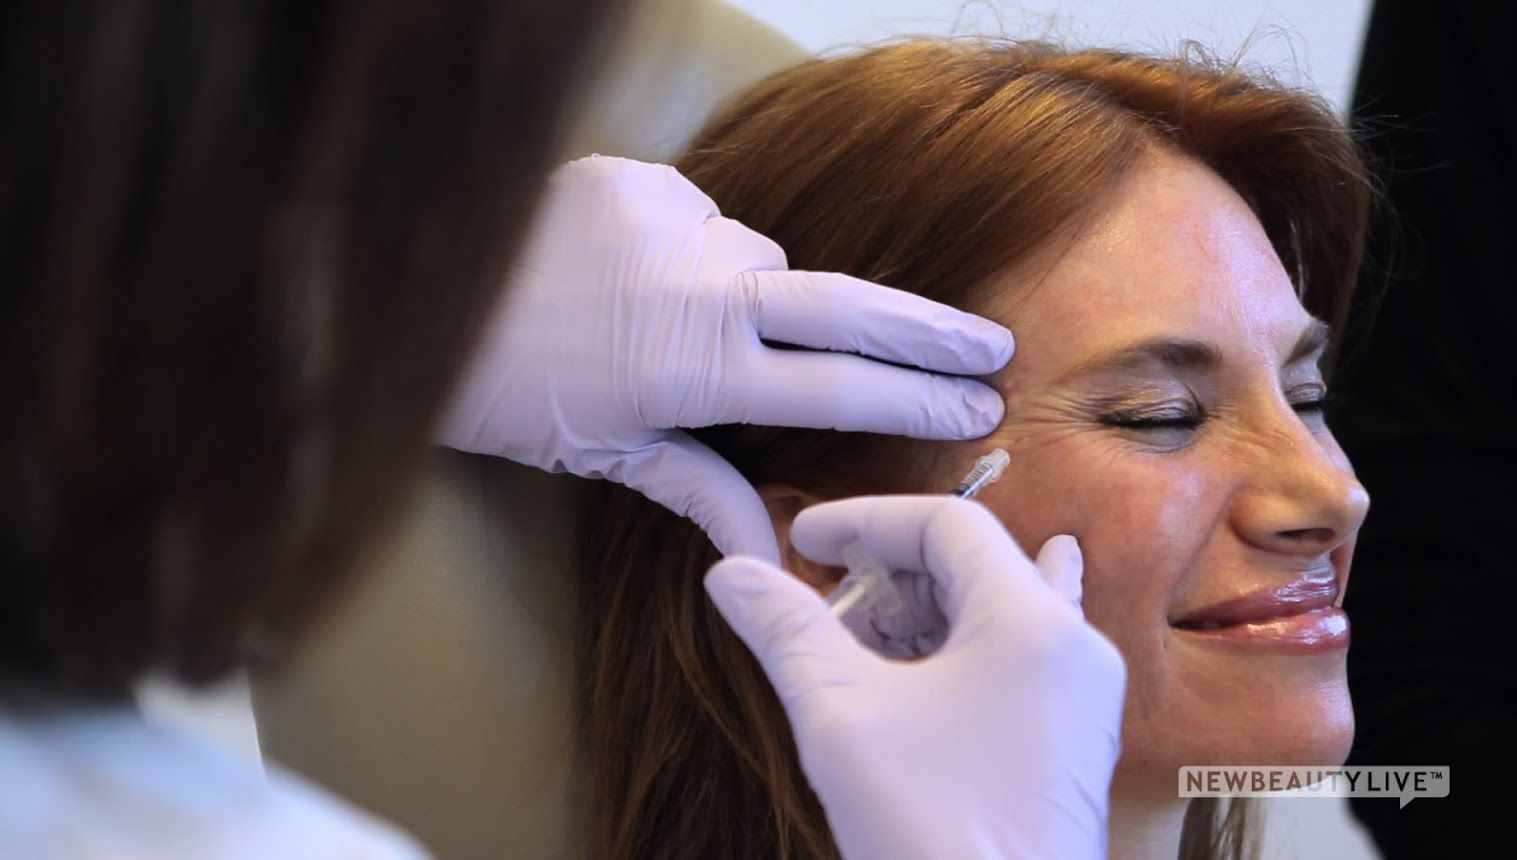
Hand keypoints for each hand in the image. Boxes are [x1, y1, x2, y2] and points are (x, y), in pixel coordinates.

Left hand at [438, 156, 1013, 560]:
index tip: (976, 404)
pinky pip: (705, 218)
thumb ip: (699, 488)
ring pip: (762, 260)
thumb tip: (773, 546)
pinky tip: (647, 275)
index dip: (915, 400)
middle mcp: (696, 290)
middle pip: (846, 305)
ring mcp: (671, 224)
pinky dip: (696, 250)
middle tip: (987, 346)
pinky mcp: (641, 179)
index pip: (836, 387)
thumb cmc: (509, 396)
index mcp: (692, 371)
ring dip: (756, 294)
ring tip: (685, 325)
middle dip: (926, 331)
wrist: (412, 297)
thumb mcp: (604, 454)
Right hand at [705, 496, 1125, 858]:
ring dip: (921, 612)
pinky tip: (943, 649)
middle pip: (977, 563)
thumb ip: (785, 629)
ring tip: (859, 638)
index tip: (800, 540)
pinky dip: (960, 651)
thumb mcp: (840, 715)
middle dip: (891, 570)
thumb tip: (730, 572)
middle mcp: (1073, 648)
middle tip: (823, 597)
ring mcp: (1081, 700)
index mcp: (1031, 622)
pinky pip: (1017, 664)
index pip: (948, 523)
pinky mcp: (1071, 746)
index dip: (865, 520)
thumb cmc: (932, 831)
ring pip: (998, 613)